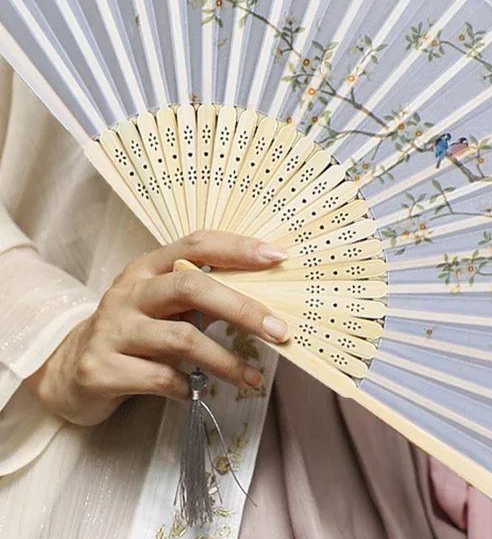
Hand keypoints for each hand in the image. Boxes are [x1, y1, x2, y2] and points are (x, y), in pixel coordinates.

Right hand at [24, 231, 289, 426]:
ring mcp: (111, 330)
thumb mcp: (163, 304)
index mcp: (148, 268)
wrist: (68, 371)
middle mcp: (128, 292)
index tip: (277, 257)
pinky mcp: (100, 369)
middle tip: (278, 330)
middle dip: (241, 308)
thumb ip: (203, 296)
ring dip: (225, 361)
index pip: (197, 243)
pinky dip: (188, 388)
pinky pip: (159, 379)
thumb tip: (266, 300)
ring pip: (181, 338)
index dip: (238, 248)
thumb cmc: (135, 332)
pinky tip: (200, 393)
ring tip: (252, 378)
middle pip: (191, 287)